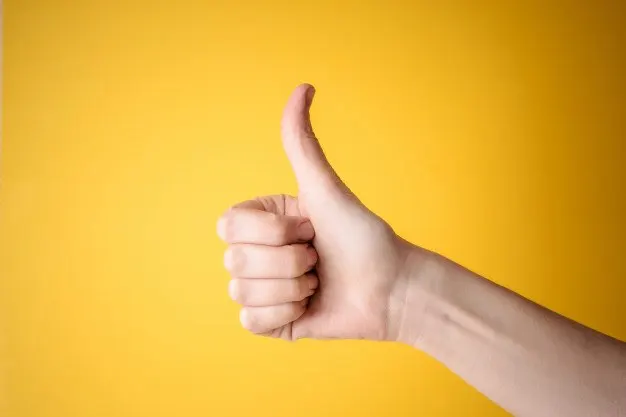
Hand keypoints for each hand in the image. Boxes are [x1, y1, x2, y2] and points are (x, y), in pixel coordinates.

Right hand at [217, 84, 415, 340]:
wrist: (390, 288)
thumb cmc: (362, 236)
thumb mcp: (326, 189)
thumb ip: (303, 144)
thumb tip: (303, 87)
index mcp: (261, 221)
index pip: (229, 225)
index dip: (273, 231)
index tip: (309, 228)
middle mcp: (256, 252)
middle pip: (235, 261)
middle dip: (289, 261)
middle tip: (318, 257)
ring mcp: (260, 288)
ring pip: (242, 292)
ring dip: (291, 288)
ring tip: (317, 282)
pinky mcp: (269, 321)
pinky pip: (251, 322)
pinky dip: (285, 313)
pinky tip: (309, 305)